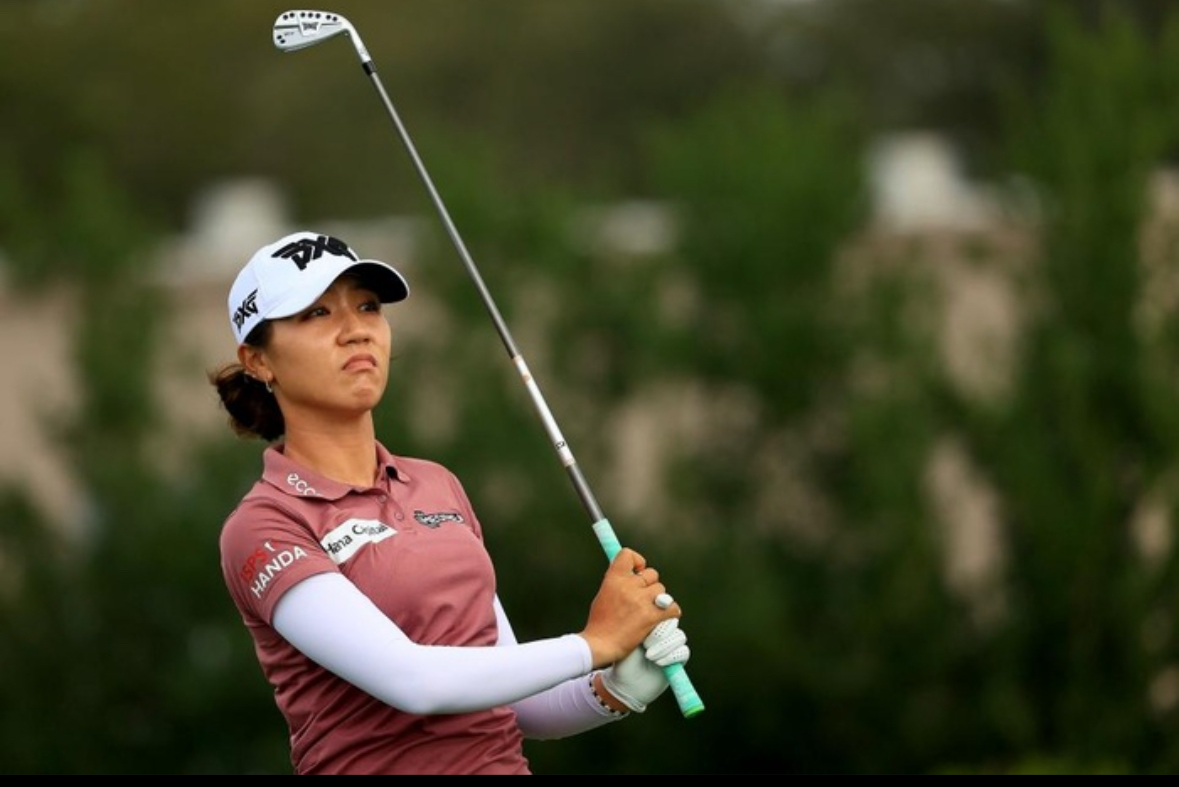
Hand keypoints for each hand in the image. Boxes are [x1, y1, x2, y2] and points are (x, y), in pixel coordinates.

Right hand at [580, 548, 679, 667]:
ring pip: (662, 591)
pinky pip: (672, 607)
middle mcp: (628, 586)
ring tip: (649, 611)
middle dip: (649, 585)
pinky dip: (670, 612)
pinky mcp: (651, 616)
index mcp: (614, 579)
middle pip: (652, 574)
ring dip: (658, 600)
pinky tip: (663, 617)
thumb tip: (632, 573)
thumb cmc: (600, 622)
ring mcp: (641, 601)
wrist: (600, 644)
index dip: (637, 561)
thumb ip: (618, 582)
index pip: (628, 555)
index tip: (637, 571)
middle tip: (642, 598)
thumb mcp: (603, 594)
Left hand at [600, 619, 689, 712]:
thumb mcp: (627, 640)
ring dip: (665, 646)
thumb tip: (651, 610)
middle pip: (672, 621)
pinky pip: (683, 651)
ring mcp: (670, 645)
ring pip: (679, 636)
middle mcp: (661, 632)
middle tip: (645, 644)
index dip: (660, 611)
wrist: (626, 685)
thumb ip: (639, 625)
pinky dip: (672, 656)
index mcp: (649, 622)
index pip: (661, 610)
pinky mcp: (677, 659)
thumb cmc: (622, 661)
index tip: (653, 615)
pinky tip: (658, 663)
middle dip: (660, 632)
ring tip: (649, 655)